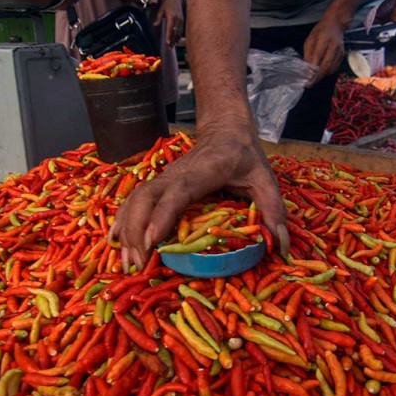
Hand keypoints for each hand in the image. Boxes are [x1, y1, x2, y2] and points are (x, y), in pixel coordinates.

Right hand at [109, 118, 288, 271]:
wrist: (225, 130)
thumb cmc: (245, 156)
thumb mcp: (264, 179)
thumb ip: (274, 210)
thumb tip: (280, 246)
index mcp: (203, 172)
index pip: (177, 193)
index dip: (163, 216)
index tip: (153, 241)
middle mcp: (175, 175)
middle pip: (146, 199)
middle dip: (137, 231)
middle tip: (138, 265)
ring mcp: (163, 179)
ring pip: (135, 201)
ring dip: (126, 230)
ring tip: (126, 263)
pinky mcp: (157, 185)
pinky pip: (133, 202)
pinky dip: (122, 222)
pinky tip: (115, 243)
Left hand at [154, 0, 183, 46]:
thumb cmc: (167, 4)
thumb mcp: (161, 10)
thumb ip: (158, 18)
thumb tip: (155, 25)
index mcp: (172, 17)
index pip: (170, 29)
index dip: (168, 36)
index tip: (167, 43)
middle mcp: (177, 20)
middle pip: (175, 32)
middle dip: (172, 41)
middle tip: (169, 48)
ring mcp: (181, 20)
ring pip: (178, 32)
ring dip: (175, 39)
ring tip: (172, 46)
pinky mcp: (182, 21)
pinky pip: (180, 30)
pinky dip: (178, 36)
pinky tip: (176, 40)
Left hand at [303, 16, 344, 86]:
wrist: (336, 24)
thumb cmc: (320, 31)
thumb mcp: (309, 40)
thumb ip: (308, 54)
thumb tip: (306, 69)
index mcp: (323, 38)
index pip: (318, 56)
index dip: (312, 69)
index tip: (306, 78)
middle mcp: (334, 45)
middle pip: (326, 65)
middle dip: (317, 77)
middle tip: (309, 84)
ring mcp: (340, 51)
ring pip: (331, 68)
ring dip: (322, 76)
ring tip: (313, 81)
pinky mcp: (343, 55)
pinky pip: (334, 67)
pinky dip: (327, 73)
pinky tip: (321, 74)